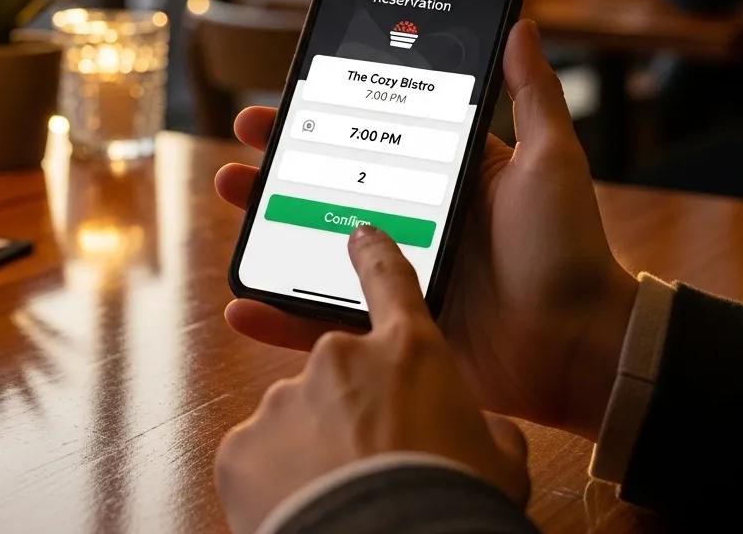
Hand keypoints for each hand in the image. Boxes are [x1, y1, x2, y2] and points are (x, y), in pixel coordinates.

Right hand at [215, 19, 637, 439]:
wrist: (582, 346)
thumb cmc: (570, 249)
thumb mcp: (550, 159)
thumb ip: (533, 95)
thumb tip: (521, 24)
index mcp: (436, 180)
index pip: (364, 140)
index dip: (317, 120)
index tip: (277, 101)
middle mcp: (409, 223)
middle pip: (326, 187)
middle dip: (276, 164)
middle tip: (240, 147)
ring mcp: (394, 279)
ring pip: (311, 247)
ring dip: (263, 224)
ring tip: (230, 199)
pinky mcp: (387, 331)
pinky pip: (321, 322)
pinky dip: (276, 318)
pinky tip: (240, 304)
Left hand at [215, 225, 528, 533]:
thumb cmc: (454, 504)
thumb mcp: (499, 460)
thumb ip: (484, 426)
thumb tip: (479, 429)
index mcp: (408, 351)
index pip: (389, 278)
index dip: (373, 253)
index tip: (358, 235)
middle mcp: (340, 358)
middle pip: (342, 370)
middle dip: (354, 409)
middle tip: (377, 460)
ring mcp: (286, 397)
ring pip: (299, 416)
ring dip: (317, 448)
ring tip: (345, 497)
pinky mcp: (244, 445)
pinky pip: (262, 457)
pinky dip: (278, 481)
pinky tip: (306, 509)